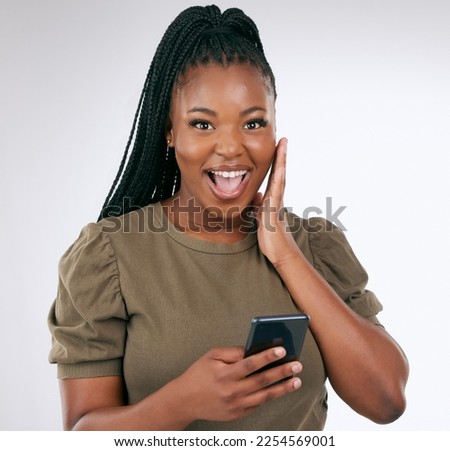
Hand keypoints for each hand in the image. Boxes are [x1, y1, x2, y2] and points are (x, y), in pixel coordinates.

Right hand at [171, 346, 301, 423]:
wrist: (185, 400)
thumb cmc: (199, 374)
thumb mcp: (212, 356)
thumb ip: (233, 352)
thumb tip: (254, 349)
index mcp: (224, 374)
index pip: (250, 364)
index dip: (267, 357)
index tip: (282, 350)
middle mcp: (231, 391)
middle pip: (262, 380)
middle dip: (282, 372)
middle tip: (297, 365)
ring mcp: (235, 405)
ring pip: (264, 396)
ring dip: (283, 388)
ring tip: (296, 380)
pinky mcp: (238, 414)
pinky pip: (258, 404)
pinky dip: (270, 396)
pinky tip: (280, 388)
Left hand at [253, 138, 299, 266]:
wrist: (279, 252)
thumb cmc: (270, 237)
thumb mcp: (260, 217)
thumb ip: (258, 205)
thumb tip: (256, 195)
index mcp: (272, 199)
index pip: (274, 176)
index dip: (275, 161)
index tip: (277, 146)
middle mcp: (276, 198)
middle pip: (280, 172)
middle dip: (281, 156)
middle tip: (283, 139)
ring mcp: (277, 203)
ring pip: (280, 178)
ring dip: (281, 161)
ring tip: (283, 145)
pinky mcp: (274, 210)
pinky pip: (276, 192)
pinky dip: (278, 179)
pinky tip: (280, 168)